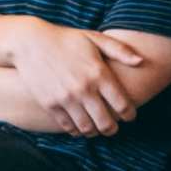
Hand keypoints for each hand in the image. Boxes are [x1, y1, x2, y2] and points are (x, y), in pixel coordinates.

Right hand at [6, 22, 148, 136]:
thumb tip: (141, 61)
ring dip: (95, 132)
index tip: (129, 116)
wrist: (29, 42)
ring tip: (97, 128)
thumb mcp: (94, 38)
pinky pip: (68, 126)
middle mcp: (84, 89)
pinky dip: (76, 130)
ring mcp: (66, 98)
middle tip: (113, 127)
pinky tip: (79, 125)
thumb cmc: (65, 39)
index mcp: (99, 74)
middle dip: (113, 129)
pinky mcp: (50, 104)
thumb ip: (120, 50)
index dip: (130, 115)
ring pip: (88, 128)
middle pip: (106, 123)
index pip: (123, 105)